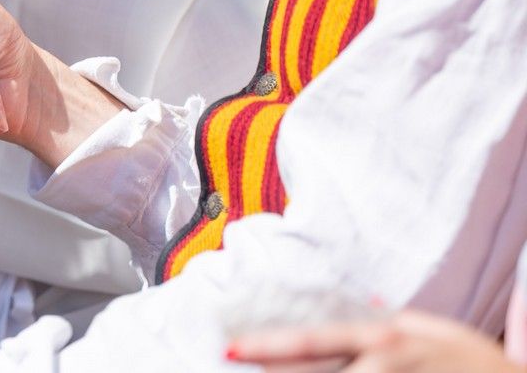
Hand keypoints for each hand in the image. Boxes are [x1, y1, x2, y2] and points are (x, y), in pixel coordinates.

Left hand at [226, 311, 524, 372]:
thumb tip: (338, 326)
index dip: (269, 347)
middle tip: (234, 356)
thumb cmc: (464, 359)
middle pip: (319, 371)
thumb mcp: (421, 332)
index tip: (230, 348)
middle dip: (275, 369)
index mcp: (383, 337)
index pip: (314, 341)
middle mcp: (388, 359)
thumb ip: (378, 331)